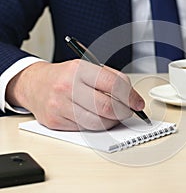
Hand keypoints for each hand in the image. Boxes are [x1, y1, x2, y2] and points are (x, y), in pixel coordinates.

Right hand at [6, 60, 144, 130]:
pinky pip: (85, 129)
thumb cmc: (66, 76)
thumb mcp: (88, 68)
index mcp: (80, 69)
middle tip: (128, 111)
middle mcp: (68, 87)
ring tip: (113, 115)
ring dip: (112, 121)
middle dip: (124, 112)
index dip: (131, 97)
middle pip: (107, 107)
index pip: (113, 84)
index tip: (137, 103)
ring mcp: (60, 106)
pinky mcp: (55, 122)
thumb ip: (113, 80)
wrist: (35, 84)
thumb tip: (133, 99)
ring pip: (98, 122)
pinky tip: (97, 118)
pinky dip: (97, 125)